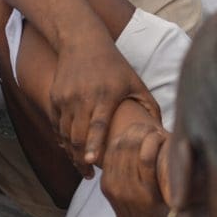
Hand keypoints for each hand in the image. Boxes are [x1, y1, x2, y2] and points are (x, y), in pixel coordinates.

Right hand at [51, 33, 161, 172]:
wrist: (81, 42)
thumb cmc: (114, 65)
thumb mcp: (135, 82)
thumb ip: (149, 107)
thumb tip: (162, 134)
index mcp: (104, 95)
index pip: (97, 125)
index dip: (93, 145)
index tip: (91, 162)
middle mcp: (82, 97)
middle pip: (77, 135)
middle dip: (80, 158)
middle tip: (89, 175)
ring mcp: (65, 97)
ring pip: (64, 132)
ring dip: (71, 151)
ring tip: (81, 165)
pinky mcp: (54, 97)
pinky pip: (56, 124)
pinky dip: (62, 138)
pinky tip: (70, 148)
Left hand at [100, 121, 170, 216]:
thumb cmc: (165, 210)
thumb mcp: (174, 195)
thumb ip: (174, 172)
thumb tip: (186, 142)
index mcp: (149, 195)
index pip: (145, 158)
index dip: (152, 141)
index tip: (161, 133)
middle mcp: (129, 192)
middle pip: (129, 151)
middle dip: (139, 134)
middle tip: (150, 127)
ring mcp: (114, 189)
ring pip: (117, 152)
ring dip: (128, 136)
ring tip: (139, 128)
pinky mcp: (105, 186)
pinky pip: (108, 158)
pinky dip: (117, 144)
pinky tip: (126, 137)